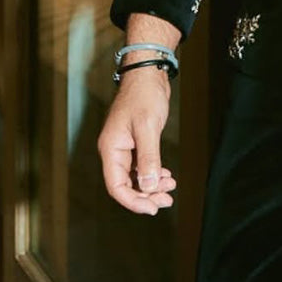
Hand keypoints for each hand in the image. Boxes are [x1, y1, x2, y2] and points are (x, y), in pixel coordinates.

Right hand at [98, 67, 176, 214]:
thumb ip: (148, 158)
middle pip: (126, 185)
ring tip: (170, 187)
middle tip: (166, 200)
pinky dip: (153, 173)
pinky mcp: (135, 142)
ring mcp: (125, 147)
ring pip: (135, 177)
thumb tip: (148, 187)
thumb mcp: (147, 127)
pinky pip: (142, 166)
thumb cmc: (144, 95)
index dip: (133, 201)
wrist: (148, 74)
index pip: (116, 186)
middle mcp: (115, 150)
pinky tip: (166, 176)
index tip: (152, 208)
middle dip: (146, 195)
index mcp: (111, 149)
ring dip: (152, 185)